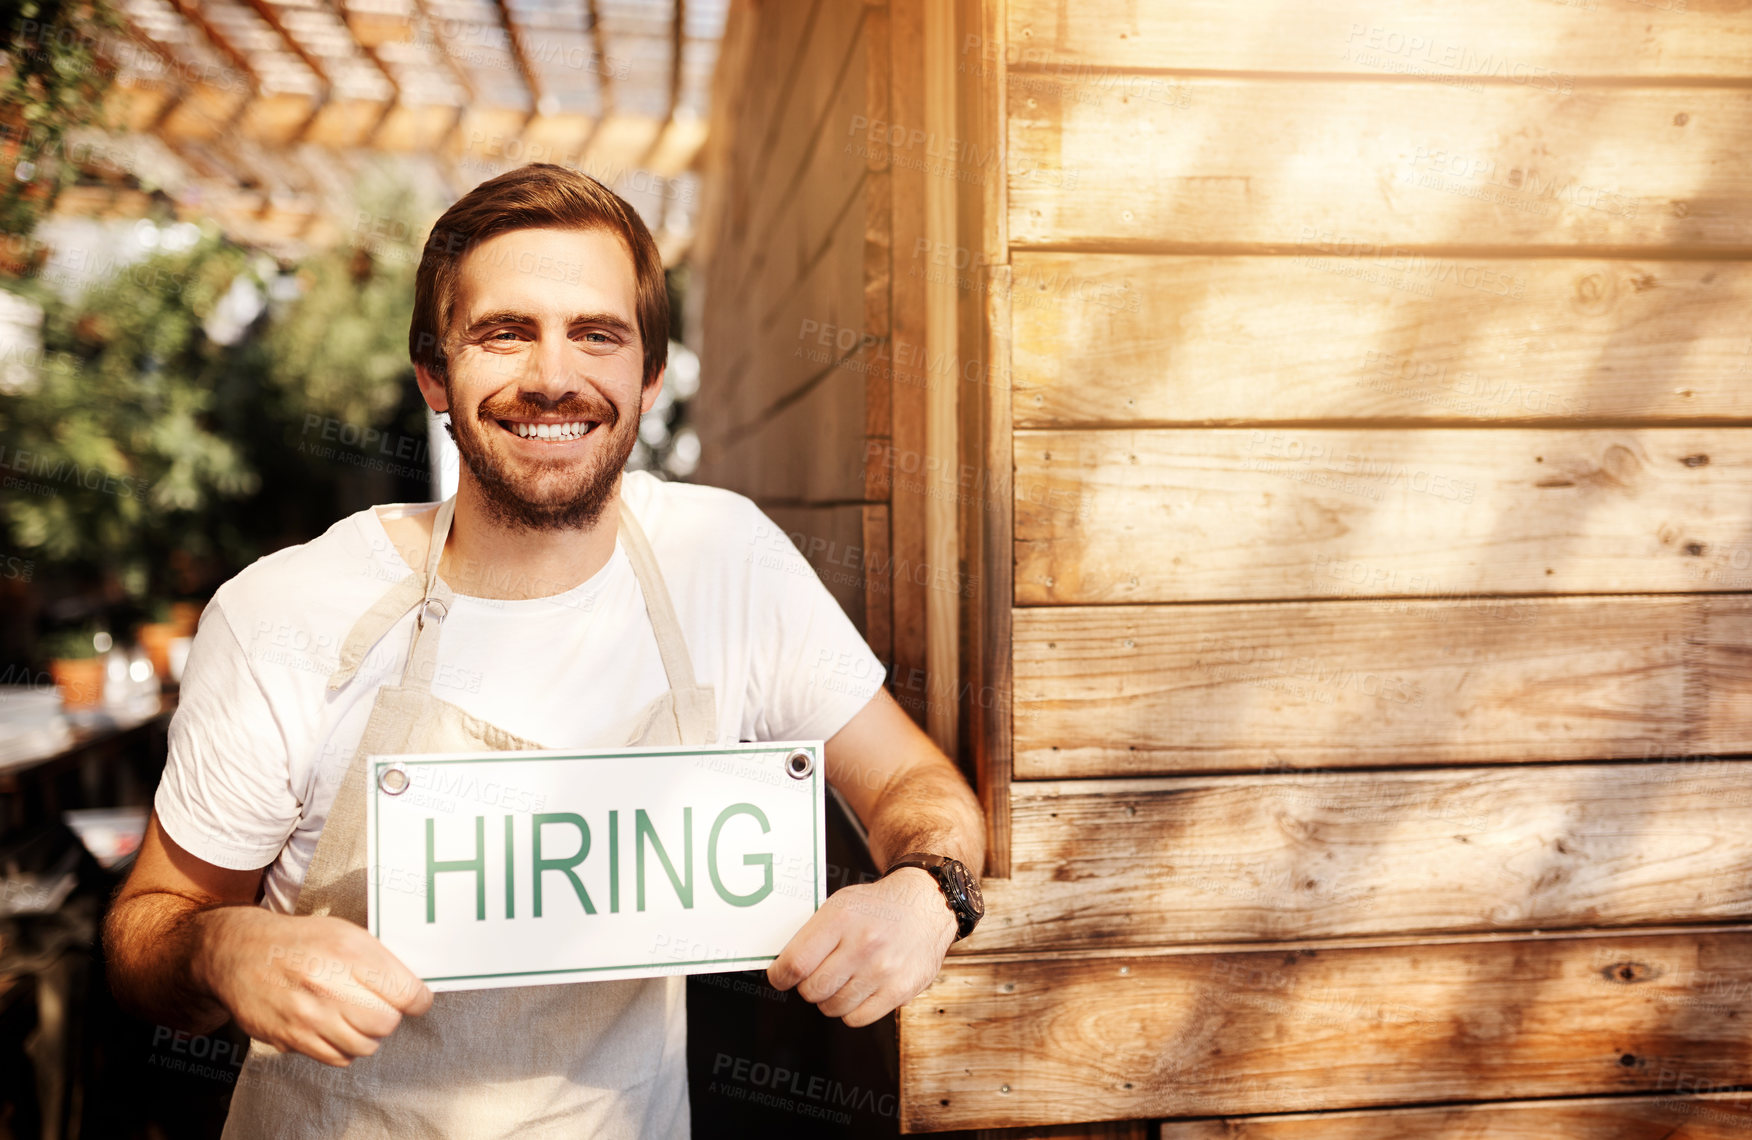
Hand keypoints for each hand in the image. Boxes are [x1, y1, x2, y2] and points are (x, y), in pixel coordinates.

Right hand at [194, 907, 433, 1066]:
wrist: (240, 953)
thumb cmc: (298, 942)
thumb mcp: (344, 932)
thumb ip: (379, 959)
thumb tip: (413, 987)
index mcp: (349, 951)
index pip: (405, 991)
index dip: (418, 1000)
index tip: (416, 1000)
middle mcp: (329, 983)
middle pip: (387, 1023)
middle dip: (389, 1016)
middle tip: (377, 1005)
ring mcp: (308, 1014)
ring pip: (364, 1046)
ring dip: (366, 1035)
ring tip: (353, 1016)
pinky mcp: (291, 1037)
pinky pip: (337, 1058)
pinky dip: (343, 1048)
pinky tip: (334, 1028)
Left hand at [766, 869, 955, 1026]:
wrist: (924, 905)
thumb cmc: (875, 907)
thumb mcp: (840, 904)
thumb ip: (811, 934)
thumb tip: (780, 967)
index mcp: (841, 918)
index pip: (795, 963)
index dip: (779, 976)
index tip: (780, 977)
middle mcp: (863, 945)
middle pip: (811, 990)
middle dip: (807, 986)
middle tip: (818, 974)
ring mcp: (883, 970)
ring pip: (832, 1008)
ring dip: (830, 998)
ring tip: (843, 979)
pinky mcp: (900, 990)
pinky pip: (856, 1018)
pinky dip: (851, 1010)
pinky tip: (859, 989)